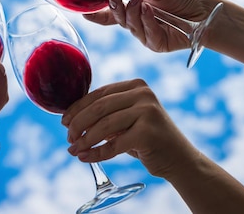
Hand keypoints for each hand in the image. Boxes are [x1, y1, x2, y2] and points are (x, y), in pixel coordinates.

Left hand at [62, 79, 198, 178]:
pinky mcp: (147, 133)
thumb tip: (69, 119)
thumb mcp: (127, 118)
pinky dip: (96, 153)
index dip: (77, 108)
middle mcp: (143, 94)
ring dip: (84, 139)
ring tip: (74, 149)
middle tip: (68, 137)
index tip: (63, 121)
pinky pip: (113, 145)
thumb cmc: (147, 138)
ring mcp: (147, 112)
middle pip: (98, 107)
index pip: (98, 94)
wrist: (179, 159)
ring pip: (104, 125)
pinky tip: (85, 158)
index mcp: (135, 85)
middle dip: (78, 123)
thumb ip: (106, 113)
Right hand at [83, 0, 221, 52]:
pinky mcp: (157, 44)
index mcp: (136, 8)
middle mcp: (138, 23)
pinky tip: (149, 10)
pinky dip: (146, 20)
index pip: (113, 13)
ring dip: (132, 11)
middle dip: (115, 8)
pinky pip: (146, 33)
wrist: (208, 12)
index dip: (98, 14)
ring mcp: (146, 35)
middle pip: (118, 19)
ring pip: (130, 26)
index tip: (84, 11)